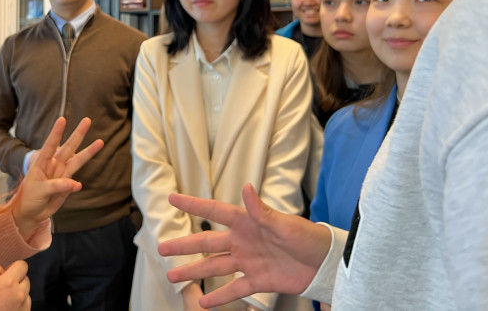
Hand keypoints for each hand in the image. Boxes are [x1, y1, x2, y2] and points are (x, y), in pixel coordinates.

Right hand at [0, 261, 29, 310]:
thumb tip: (4, 270)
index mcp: (9, 282)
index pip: (22, 265)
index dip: (13, 267)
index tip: (6, 273)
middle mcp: (20, 294)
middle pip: (25, 279)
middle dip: (16, 280)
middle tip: (2, 289)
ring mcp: (23, 307)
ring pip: (26, 293)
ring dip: (18, 293)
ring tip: (3, 301)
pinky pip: (25, 305)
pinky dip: (19, 305)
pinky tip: (5, 308)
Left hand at [12, 117, 103, 239]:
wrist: (31, 213)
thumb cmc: (29, 197)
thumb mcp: (39, 190)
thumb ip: (56, 186)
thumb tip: (76, 183)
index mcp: (42, 162)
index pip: (50, 144)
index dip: (56, 132)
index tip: (62, 119)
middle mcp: (54, 165)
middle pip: (68, 147)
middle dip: (78, 134)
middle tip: (87, 120)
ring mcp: (62, 175)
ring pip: (77, 161)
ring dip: (88, 152)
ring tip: (100, 142)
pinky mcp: (68, 186)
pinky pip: (74, 183)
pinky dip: (75, 185)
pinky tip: (76, 187)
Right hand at [158, 183, 331, 308]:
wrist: (326, 264)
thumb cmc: (308, 237)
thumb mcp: (285, 224)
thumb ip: (261, 210)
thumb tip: (246, 188)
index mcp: (247, 222)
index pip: (214, 211)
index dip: (193, 204)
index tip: (172, 198)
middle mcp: (243, 241)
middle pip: (207, 242)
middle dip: (184, 245)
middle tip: (162, 248)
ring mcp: (248, 261)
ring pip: (214, 266)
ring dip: (194, 272)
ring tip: (173, 277)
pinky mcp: (258, 280)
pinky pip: (234, 289)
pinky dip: (219, 296)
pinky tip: (204, 302)